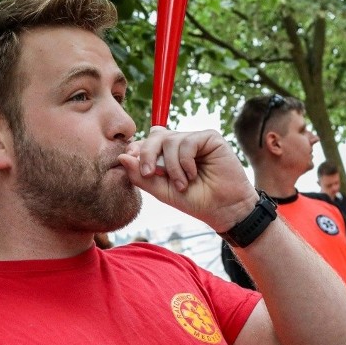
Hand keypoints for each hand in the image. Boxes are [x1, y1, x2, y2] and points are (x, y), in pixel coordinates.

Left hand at [119, 127, 257, 231]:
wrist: (224, 209)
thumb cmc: (195, 201)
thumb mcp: (162, 191)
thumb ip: (141, 176)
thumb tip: (121, 157)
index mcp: (167, 154)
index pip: (146, 142)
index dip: (137, 150)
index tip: (136, 168)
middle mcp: (180, 143)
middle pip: (154, 135)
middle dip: (147, 154)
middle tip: (149, 173)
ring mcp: (195, 139)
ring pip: (170, 140)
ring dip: (172, 166)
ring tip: (183, 184)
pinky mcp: (210, 138)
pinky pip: (188, 142)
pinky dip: (186, 161)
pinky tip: (193, 174)